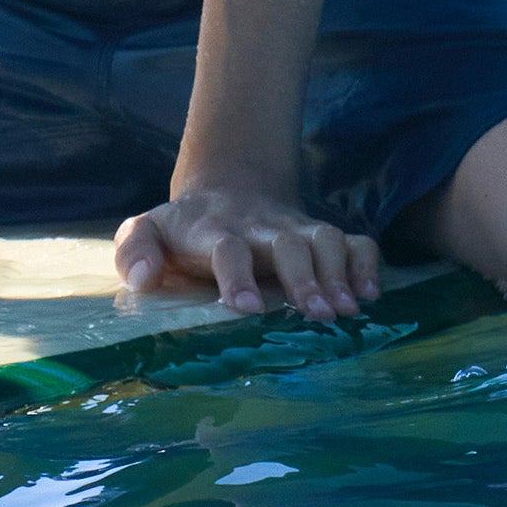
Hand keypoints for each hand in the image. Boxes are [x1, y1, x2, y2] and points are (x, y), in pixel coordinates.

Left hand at [114, 182, 381, 323]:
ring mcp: (294, 229)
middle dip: (306, 276)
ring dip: (339, 273)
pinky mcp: (319, 236)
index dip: (237, 276)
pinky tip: (371, 295)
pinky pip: (354, 241)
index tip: (246, 309)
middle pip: (288, 242)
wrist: (226, 191)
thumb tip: (143, 279)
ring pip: (326, 238)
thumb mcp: (146, 232)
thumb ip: (134, 251)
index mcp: (214, 232)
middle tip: (319, 315)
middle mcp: (260, 228)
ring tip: (347, 311)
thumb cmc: (182, 231)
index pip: (227, 248)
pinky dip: (367, 263)